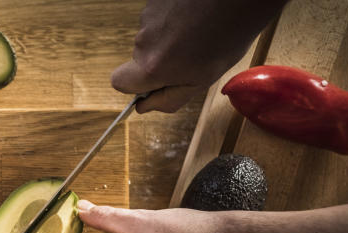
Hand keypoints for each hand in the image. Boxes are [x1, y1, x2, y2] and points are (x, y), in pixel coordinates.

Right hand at [112, 0, 287, 112]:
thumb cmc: (227, 38)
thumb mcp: (202, 81)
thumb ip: (169, 98)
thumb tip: (145, 107)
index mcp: (152, 67)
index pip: (119, 82)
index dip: (133, 84)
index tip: (152, 82)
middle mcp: (144, 41)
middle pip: (139, 57)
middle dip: (159, 59)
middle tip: (189, 54)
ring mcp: (148, 17)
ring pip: (151, 36)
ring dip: (168, 37)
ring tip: (197, 32)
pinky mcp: (155, 1)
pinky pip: (158, 17)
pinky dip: (173, 18)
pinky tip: (194, 17)